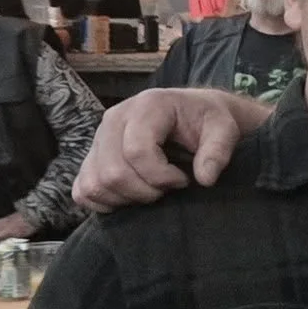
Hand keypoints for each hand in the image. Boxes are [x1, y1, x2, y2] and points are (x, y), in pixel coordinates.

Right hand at [73, 89, 269, 213]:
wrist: (194, 113)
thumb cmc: (208, 121)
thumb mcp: (224, 129)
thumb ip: (218, 151)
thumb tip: (205, 179)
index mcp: (146, 106)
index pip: (136, 151)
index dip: (161, 176)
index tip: (184, 180)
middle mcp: (114, 118)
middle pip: (112, 171)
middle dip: (145, 191)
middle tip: (168, 189)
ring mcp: (99, 137)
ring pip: (94, 183)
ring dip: (126, 198)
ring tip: (152, 191)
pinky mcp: (92, 156)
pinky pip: (82, 189)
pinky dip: (104, 202)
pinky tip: (131, 197)